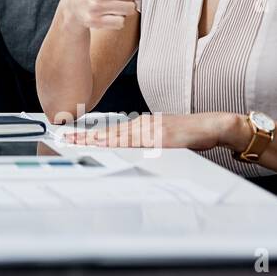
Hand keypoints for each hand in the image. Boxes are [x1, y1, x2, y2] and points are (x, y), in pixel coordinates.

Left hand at [63, 112, 233, 151]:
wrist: (211, 126)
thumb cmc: (188, 133)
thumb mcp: (161, 139)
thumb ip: (144, 143)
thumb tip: (128, 151)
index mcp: (140, 125)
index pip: (110, 131)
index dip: (89, 134)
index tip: (72, 136)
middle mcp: (142, 124)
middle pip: (109, 132)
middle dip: (86, 135)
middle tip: (66, 138)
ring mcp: (151, 129)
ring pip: (118, 135)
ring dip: (97, 138)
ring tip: (78, 142)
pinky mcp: (161, 135)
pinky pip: (136, 141)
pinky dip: (119, 142)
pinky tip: (108, 144)